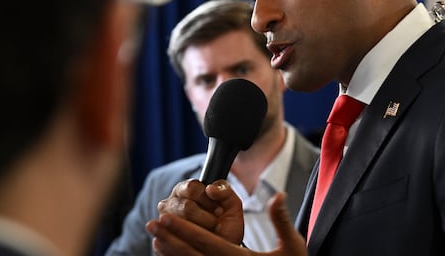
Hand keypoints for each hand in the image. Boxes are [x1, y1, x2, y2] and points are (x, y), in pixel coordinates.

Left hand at [147, 190, 306, 255]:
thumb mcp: (292, 246)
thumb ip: (281, 220)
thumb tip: (278, 195)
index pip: (206, 242)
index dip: (183, 229)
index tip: (165, 217)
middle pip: (191, 255)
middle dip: (170, 238)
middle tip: (152, 223)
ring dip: (172, 253)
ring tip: (156, 240)